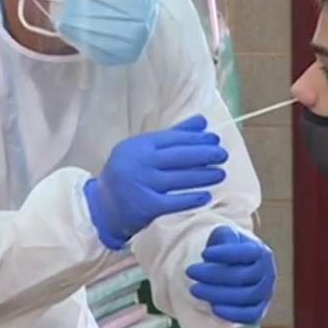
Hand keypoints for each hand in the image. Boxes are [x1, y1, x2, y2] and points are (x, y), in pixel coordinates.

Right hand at [85, 115, 227, 249]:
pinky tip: (206, 196)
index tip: (215, 139)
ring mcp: (142, 185)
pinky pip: (173, 202)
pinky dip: (191, 199)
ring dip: (203, 176)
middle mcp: (140, 163)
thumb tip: (202, 121)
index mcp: (139, 145)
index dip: (196, 138)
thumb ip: (174, 135)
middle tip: (223, 155)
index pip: (173, 139)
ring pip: (179, 179)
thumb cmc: (130, 172)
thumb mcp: (145, 150)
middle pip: (179, 157)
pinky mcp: (146, 207)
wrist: (104, 205)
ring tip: (220, 174)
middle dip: (204, 155)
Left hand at [187, 226, 275, 324]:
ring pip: (245, 297)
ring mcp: (265, 293)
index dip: (226, 254)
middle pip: (242, 276)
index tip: (203, 253)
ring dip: (217, 294)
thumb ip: (225, 237)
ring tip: (194, 289)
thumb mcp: (224, 237)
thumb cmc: (227, 249)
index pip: (247, 253)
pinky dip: (233, 314)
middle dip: (213, 275)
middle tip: (190, 271)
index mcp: (261, 251)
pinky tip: (213, 308)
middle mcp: (267, 272)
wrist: (233, 268)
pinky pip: (250, 316)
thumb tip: (223, 247)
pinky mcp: (259, 310)